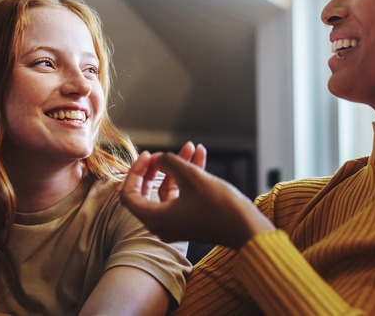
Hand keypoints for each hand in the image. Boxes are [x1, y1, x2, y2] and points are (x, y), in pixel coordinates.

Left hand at [122, 148, 273, 248]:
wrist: (245, 227)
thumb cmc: (218, 206)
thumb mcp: (191, 177)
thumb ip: (169, 162)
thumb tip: (159, 159)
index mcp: (155, 219)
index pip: (129, 195)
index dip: (135, 172)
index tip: (148, 156)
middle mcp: (163, 224)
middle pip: (148, 192)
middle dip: (158, 167)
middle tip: (163, 152)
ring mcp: (178, 223)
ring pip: (171, 190)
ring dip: (179, 168)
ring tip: (191, 146)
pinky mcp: (192, 220)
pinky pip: (184, 196)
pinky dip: (189, 178)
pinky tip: (200, 156)